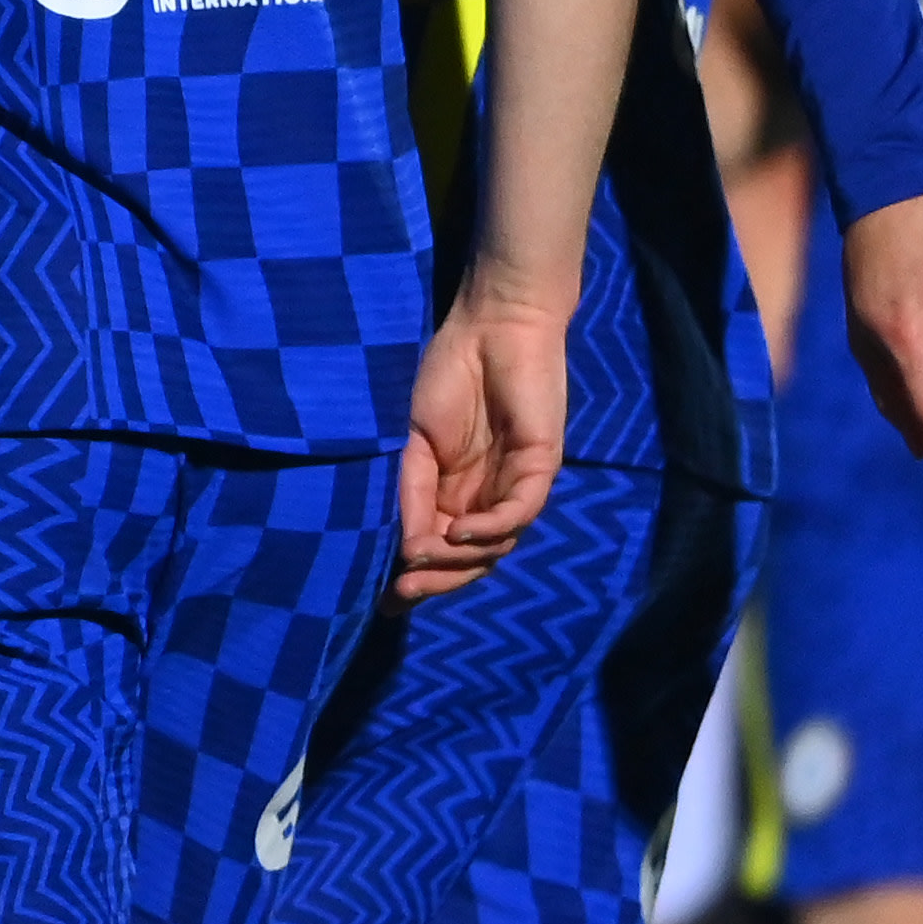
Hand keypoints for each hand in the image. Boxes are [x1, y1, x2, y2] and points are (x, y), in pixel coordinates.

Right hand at [394, 285, 569, 597]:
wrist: (492, 326)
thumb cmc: (449, 374)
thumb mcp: (413, 441)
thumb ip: (411, 492)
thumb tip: (403, 549)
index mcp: (455, 493)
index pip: (440, 549)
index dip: (416, 575)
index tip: (383, 597)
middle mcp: (487, 497)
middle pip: (469, 560)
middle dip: (436, 580)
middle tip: (400, 592)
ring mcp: (515, 486)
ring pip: (495, 546)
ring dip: (458, 559)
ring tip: (420, 557)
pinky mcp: (540, 468)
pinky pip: (518, 513)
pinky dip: (491, 529)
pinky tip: (460, 531)